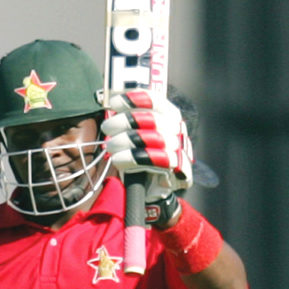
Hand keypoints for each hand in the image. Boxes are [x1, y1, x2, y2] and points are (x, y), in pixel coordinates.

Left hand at [101, 89, 193, 205]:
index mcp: (170, 115)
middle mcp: (178, 129)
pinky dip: (133, 158)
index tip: (113, 103)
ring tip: (111, 146)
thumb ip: (128, 117)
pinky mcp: (180, 169)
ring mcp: (181, 149)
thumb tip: (110, 101)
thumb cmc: (141, 157)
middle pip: (153, 118)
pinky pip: (156, 159)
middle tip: (107, 127)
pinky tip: (118, 159)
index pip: (156, 100)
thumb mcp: (134, 133)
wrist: (152, 189)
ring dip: (126, 141)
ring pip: (154, 138)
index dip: (134, 99)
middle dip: (125, 121)